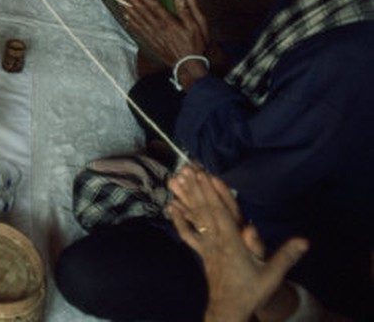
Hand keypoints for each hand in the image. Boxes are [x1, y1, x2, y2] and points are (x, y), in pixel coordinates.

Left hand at [120, 0, 209, 67]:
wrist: (188, 65)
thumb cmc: (194, 45)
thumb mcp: (197, 27)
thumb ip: (188, 10)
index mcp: (169, 22)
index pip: (154, 6)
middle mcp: (159, 28)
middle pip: (143, 11)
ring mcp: (153, 35)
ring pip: (138, 19)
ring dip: (129, 8)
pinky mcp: (151, 42)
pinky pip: (139, 30)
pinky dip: (131, 22)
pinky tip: (125, 16)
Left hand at [168, 166, 308, 321]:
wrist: (230, 309)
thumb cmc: (252, 291)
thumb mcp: (273, 275)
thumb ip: (286, 256)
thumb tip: (304, 241)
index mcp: (232, 243)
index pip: (220, 213)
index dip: (211, 193)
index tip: (204, 175)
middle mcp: (216, 241)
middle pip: (204, 211)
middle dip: (196, 189)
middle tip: (185, 168)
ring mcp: (206, 247)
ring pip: (195, 219)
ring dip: (186, 198)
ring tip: (176, 180)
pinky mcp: (201, 253)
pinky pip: (188, 234)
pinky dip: (179, 220)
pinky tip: (171, 206)